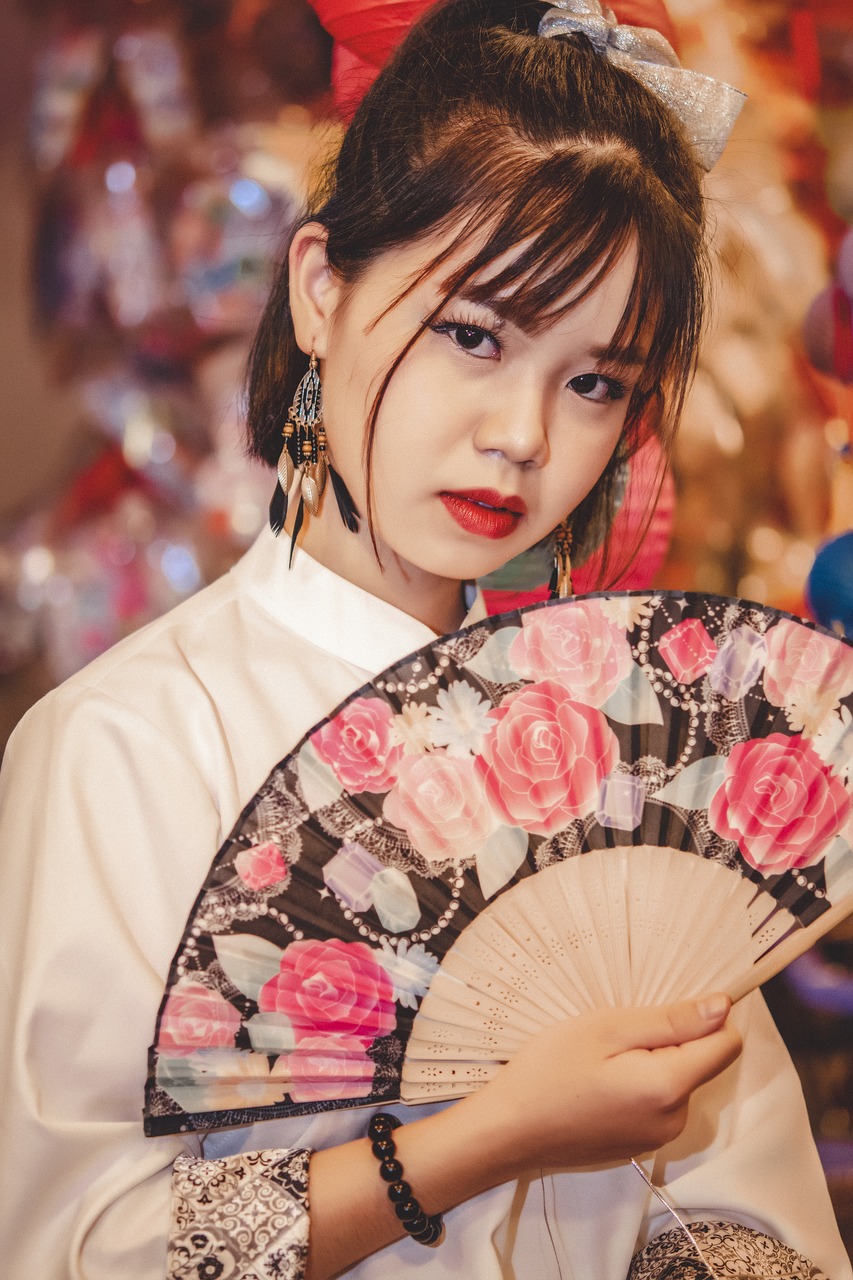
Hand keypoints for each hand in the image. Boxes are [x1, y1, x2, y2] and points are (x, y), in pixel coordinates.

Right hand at [460, 994, 741, 1175]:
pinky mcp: (638, 1146)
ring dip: (652, 1063)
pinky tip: (598, 1081)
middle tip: (616, 1033)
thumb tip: (723, 1008)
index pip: (726, 1044)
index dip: (706, 1017)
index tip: (666, 1005)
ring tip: (602, 1057)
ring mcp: (656, 1138)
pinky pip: (656, 1103)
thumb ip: (670, 1021)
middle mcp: (674, 1120)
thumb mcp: (606, 1028)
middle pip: (700, 1063)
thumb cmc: (550, 1070)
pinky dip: (638, 1085)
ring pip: (677, 1082)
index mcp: (669, 1087)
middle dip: (669, 1041)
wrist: (508, 1131)